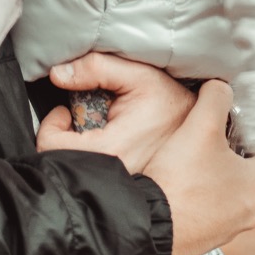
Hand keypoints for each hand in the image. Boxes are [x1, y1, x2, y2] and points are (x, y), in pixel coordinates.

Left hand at [33, 53, 197, 173]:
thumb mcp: (139, 75)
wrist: (203, 128)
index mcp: (111, 150)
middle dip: (61, 140)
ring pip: (78, 171)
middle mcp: (113, 174)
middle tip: (75, 120)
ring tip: (94, 130)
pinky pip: (94, 174)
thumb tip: (57, 73)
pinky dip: (91, 158)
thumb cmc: (173, 102)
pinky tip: (106, 141)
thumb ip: (96, 68)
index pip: (52, 147)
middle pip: (62, 163)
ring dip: (77, 149)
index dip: (51, 126)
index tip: (64, 112)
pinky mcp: (126, 186)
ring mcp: (120, 184)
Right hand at [141, 80, 254, 254]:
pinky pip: (217, 204)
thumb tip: (221, 86)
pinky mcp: (209, 235)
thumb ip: (216, 98)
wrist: (148, 227)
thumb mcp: (200, 127)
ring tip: (202, 149)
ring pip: (236, 187)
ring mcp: (233, 226)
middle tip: (225, 124)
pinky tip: (187, 177)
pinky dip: (208, 188)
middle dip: (243, 144)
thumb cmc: (180, 179)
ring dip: (224, 167)